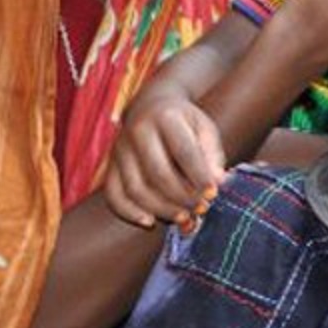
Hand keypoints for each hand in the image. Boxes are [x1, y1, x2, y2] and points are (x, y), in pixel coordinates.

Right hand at [104, 93, 226, 228]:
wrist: (149, 106)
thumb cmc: (184, 122)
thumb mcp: (203, 127)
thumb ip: (212, 154)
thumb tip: (217, 181)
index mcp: (166, 117)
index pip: (183, 151)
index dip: (199, 176)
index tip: (213, 194)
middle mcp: (138, 131)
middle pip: (158, 173)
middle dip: (182, 197)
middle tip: (202, 209)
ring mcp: (120, 149)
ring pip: (135, 188)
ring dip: (161, 209)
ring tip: (184, 219)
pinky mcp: (109, 165)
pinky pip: (113, 194)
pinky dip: (129, 212)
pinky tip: (150, 221)